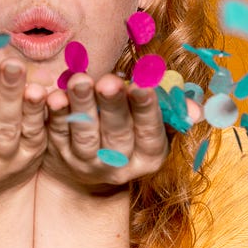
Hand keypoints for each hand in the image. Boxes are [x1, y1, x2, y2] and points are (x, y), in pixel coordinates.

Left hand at [43, 72, 168, 192]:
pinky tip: (51, 96)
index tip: (142, 86)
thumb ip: (171, 111)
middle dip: (112, 105)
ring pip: (85, 135)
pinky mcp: (59, 155)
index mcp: (149, 156)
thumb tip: (196, 110)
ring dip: (81, 106)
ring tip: (78, 80)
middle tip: (107, 81)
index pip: (151, 133)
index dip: (146, 110)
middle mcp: (119, 164)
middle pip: (116, 133)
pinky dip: (53, 115)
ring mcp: (87, 163)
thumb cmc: (130, 129)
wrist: (88, 167)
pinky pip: (55, 133)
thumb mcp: (153, 125)